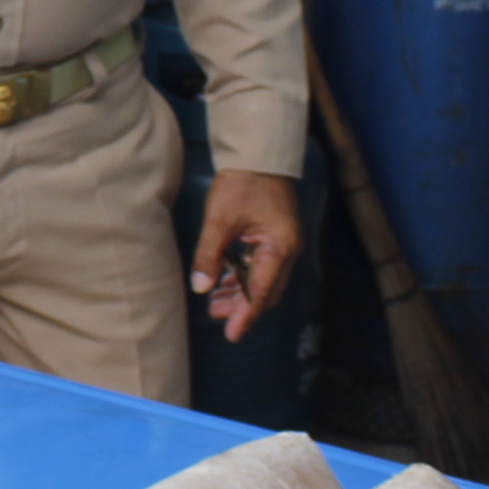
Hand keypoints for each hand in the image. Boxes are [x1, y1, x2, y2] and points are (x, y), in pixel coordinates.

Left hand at [191, 170, 302, 342]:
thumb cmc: (242, 183)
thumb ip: (210, 255)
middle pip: (267, 291)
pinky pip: (262, 266)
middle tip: (215, 315)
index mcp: (279, 248)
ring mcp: (284, 243)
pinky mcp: (276, 236)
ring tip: (214, 301)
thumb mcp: (220, 220)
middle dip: (242, 306)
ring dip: (241, 292)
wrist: (259, 153)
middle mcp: (288, 249)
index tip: (231, 334)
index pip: (262, 292)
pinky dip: (245, 276)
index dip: (245, 315)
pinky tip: (224, 279)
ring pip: (264, 279)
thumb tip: (200, 286)